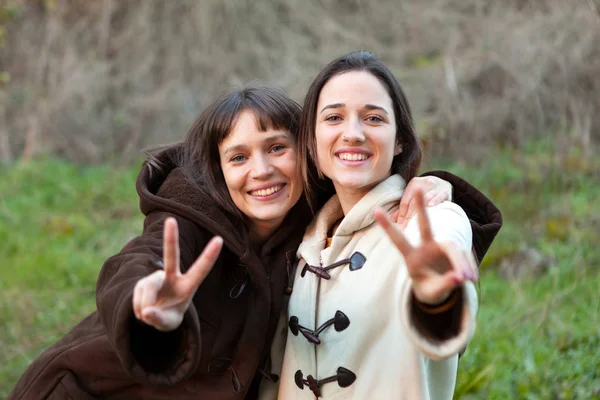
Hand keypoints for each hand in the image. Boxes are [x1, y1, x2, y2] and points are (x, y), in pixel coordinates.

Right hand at [133, 217, 222, 331]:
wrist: (156, 316)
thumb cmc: (169, 317)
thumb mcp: (168, 324)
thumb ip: (159, 319)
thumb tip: (145, 311)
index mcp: (188, 286)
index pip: (201, 270)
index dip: (209, 256)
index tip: (220, 239)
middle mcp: (173, 277)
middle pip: (171, 255)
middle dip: (170, 237)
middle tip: (170, 220)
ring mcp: (157, 277)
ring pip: (147, 288)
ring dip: (145, 305)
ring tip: (149, 315)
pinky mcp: (143, 282)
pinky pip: (137, 295)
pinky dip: (138, 307)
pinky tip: (143, 311)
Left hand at [374, 190, 476, 304]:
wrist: (440, 290)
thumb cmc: (429, 290)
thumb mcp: (433, 293)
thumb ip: (444, 285)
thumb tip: (460, 277)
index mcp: (411, 257)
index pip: (398, 240)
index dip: (387, 226)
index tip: (375, 210)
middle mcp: (425, 247)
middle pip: (424, 224)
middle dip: (421, 207)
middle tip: (418, 186)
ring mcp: (440, 247)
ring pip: (453, 248)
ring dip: (461, 262)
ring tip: (466, 279)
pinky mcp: (455, 250)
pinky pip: (464, 256)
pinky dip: (468, 266)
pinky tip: (471, 277)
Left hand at [395, 176, 451, 227]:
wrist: (444, 183)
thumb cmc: (425, 192)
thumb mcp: (414, 195)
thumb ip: (404, 207)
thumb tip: (393, 219)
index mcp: (414, 183)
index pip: (405, 202)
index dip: (401, 215)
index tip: (399, 227)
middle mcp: (424, 183)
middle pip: (414, 202)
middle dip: (409, 217)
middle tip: (405, 229)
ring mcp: (436, 186)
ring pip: (426, 199)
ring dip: (420, 211)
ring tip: (416, 222)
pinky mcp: (446, 191)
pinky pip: (441, 195)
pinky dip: (436, 200)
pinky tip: (431, 206)